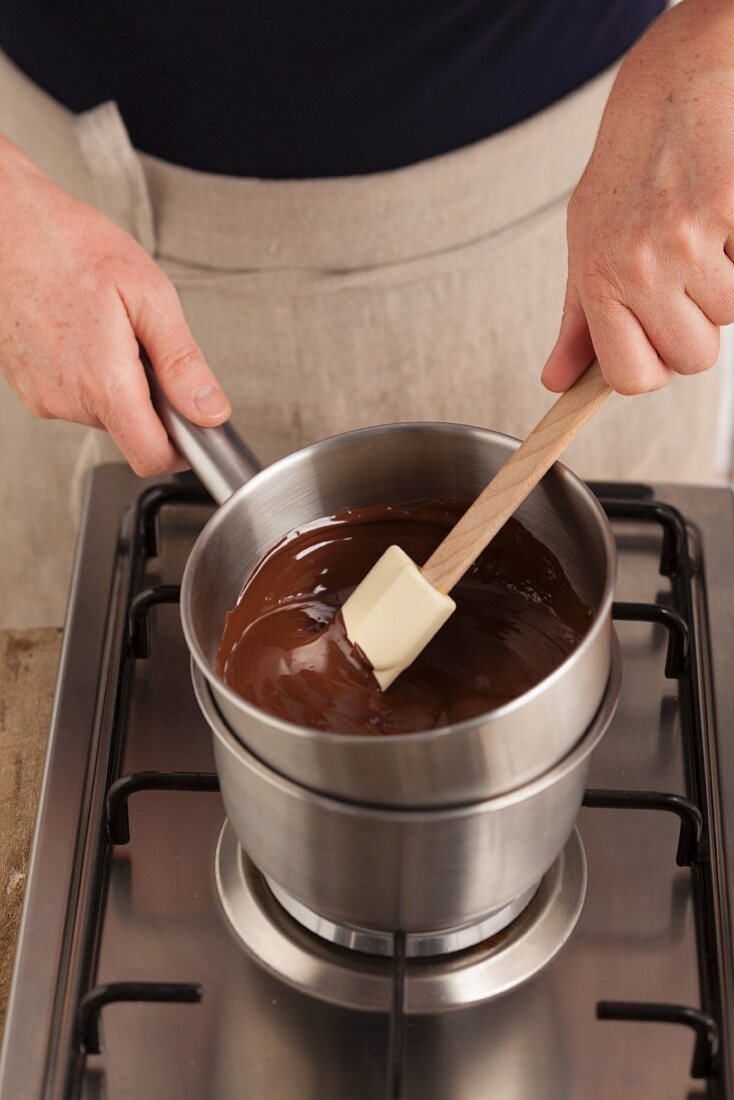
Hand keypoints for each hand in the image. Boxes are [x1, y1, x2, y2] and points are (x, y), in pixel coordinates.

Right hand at [0, 136, 230, 474]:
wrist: (5, 224)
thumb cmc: (70, 245)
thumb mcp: (149, 295)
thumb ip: (183, 363)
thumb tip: (210, 410)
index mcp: (103, 383)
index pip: (151, 458)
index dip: (181, 447)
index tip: (194, 423)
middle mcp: (66, 399)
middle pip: (131, 431)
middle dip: (150, 398)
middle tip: (144, 344)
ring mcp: (42, 394)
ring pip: (103, 412)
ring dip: (119, 381)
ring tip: (109, 328)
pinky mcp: (27, 385)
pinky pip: (75, 395)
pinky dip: (90, 372)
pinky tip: (84, 331)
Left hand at [542, 0, 733, 395]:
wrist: (674, 85)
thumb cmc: (628, 168)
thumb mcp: (585, 244)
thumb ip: (578, 320)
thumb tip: (558, 382)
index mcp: (596, 278)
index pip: (629, 377)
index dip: (653, 368)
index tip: (658, 343)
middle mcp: (637, 265)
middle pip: (692, 358)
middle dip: (697, 327)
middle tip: (686, 279)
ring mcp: (687, 240)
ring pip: (730, 318)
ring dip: (725, 285)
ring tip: (703, 238)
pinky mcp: (730, 211)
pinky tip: (722, 217)